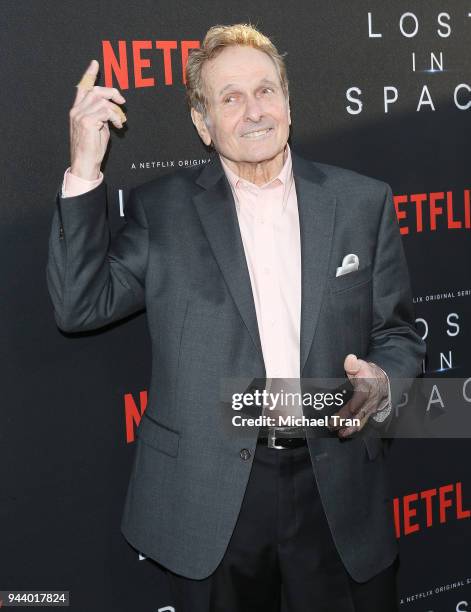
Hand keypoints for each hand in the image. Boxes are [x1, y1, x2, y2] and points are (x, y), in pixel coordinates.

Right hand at [69, 59, 126, 179]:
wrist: (84, 164)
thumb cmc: (92, 150)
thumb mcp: (98, 129)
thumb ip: (102, 116)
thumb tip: (112, 110)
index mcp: (77, 110)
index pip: (82, 88)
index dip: (89, 75)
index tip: (95, 63)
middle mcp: (76, 110)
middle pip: (95, 91)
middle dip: (112, 93)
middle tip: (122, 102)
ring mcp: (80, 115)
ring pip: (102, 100)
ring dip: (116, 110)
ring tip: (120, 121)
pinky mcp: (87, 122)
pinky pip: (105, 111)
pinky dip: (115, 117)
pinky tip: (118, 126)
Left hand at [328, 354, 388, 437]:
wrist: (383, 381)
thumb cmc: (368, 373)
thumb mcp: (362, 365)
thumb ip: (354, 364)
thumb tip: (350, 359)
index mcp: (366, 390)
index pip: (357, 402)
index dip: (348, 410)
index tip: (339, 415)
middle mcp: (369, 403)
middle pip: (357, 415)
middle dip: (345, 423)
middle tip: (332, 427)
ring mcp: (369, 410)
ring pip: (361, 422)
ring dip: (350, 429)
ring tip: (340, 434)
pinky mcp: (368, 414)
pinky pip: (361, 422)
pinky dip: (353, 428)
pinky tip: (345, 432)